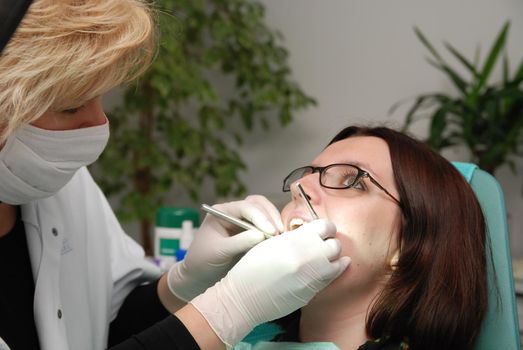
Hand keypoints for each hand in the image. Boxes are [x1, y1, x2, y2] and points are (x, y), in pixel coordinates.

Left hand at [167, 195, 282, 301]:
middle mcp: (234, 213)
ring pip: (264, 213)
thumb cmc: (202, 261)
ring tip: (282, 237)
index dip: (260, 217)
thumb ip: (239, 242)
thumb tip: (261, 235)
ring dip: (274, 222)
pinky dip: (273, 230)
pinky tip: (279, 240)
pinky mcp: (251, 233)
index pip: (245, 207)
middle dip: (270, 217)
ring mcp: (243, 222)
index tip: (270, 231)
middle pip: (258, 205)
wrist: (198, 276)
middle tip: (279, 233)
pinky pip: (265, 226)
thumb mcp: (218, 252)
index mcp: (222, 212)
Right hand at [190, 219, 350, 347]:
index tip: (322, 231)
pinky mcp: (313, 291)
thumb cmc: (252, 268)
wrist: (244, 297)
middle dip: (330, 243)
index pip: (326, 226)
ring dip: (333, 258)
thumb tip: (311, 234)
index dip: (325, 228)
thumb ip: (294, 237)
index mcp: (296, 239)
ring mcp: (313, 275)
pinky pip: (331, 278)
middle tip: (323, 245)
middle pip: (335, 244)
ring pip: (338, 262)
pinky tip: (329, 269)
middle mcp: (308, 256)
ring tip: (326, 258)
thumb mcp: (271, 242)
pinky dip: (333, 271)